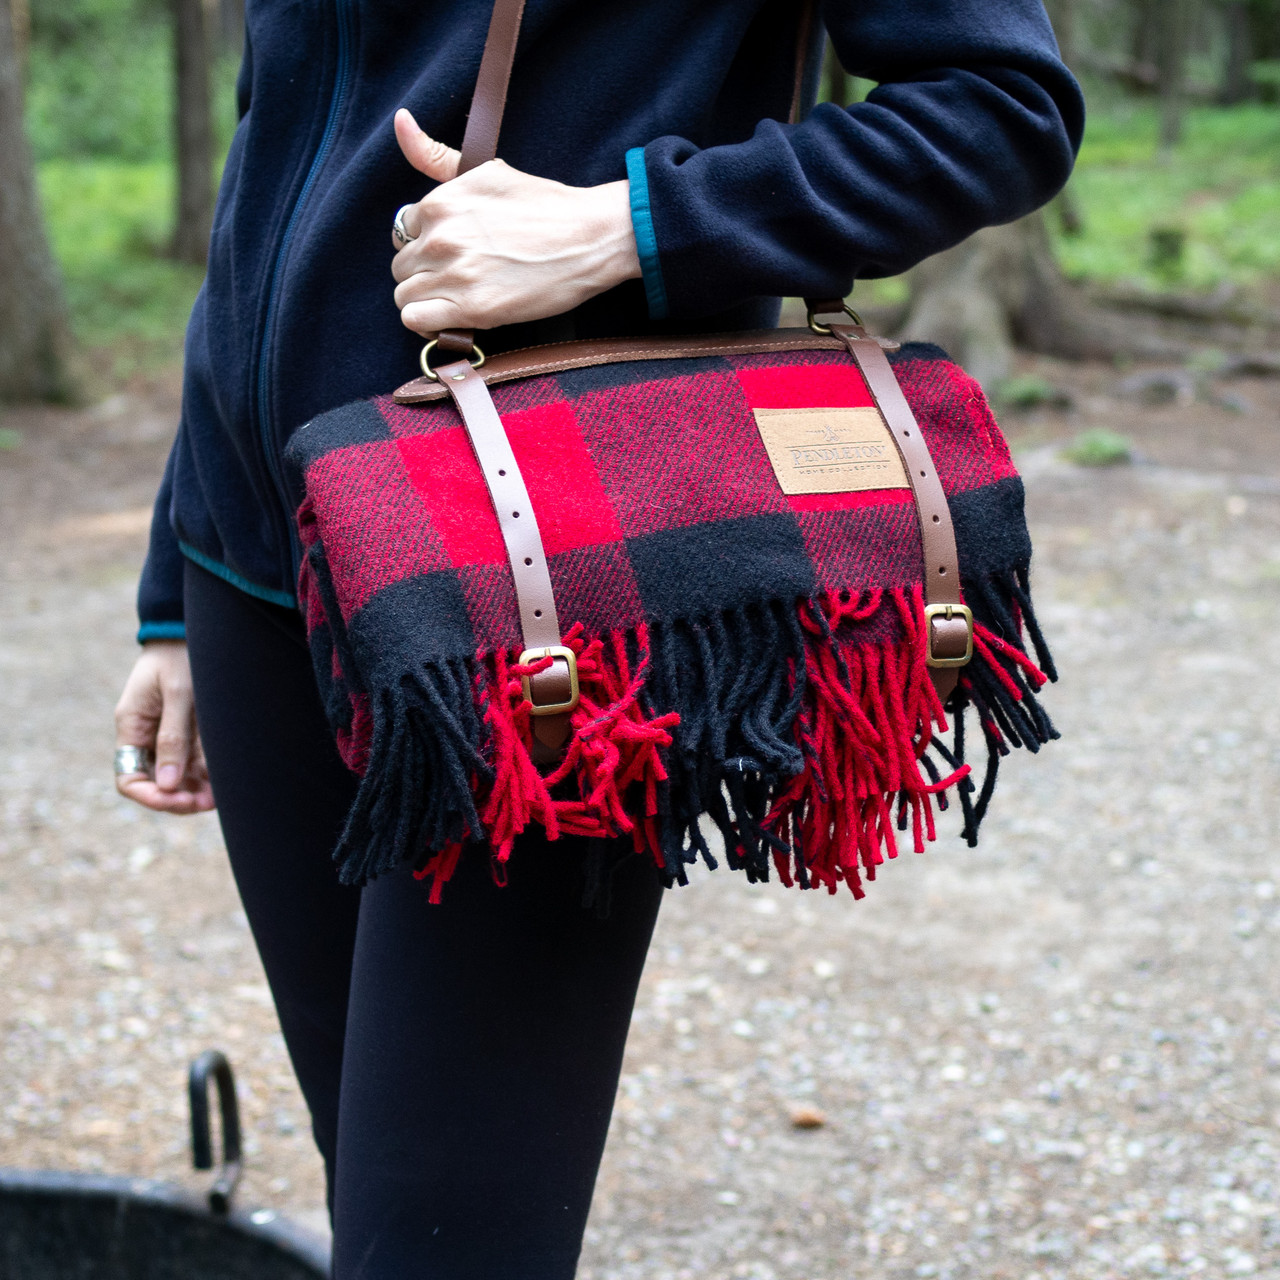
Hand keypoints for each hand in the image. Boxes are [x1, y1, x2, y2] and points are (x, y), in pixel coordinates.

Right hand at [114, 640, 214, 814]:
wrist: (192, 629)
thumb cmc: (181, 655)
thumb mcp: (178, 694)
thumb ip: (173, 737)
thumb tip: (167, 786)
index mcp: (132, 727)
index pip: (130, 779)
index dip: (151, 797)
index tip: (178, 799)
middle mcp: (148, 736)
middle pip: (156, 783)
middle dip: (179, 798)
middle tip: (208, 803)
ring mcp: (169, 735)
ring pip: (178, 777)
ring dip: (197, 790)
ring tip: (222, 795)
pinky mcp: (190, 731)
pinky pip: (195, 762)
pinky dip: (208, 774)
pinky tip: (226, 780)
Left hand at [390, 108, 641, 337]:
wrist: (590, 237)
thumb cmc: (546, 204)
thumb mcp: (487, 170)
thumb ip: (437, 157)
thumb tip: (400, 120)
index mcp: (440, 202)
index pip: (404, 230)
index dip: (426, 243)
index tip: (452, 252)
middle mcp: (440, 237)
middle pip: (401, 266)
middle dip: (425, 272)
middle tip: (458, 278)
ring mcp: (454, 274)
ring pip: (404, 295)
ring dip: (426, 300)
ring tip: (455, 300)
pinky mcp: (471, 309)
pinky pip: (415, 320)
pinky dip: (426, 324)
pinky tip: (449, 320)